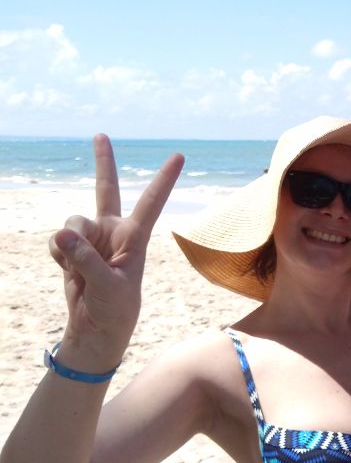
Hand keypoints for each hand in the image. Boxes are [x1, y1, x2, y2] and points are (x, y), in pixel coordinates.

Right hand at [49, 134, 182, 364]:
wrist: (96, 328)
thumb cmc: (115, 308)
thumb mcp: (107, 286)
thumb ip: (86, 259)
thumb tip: (64, 235)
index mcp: (135, 236)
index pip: (152, 202)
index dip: (164, 179)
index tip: (180, 156)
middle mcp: (114, 230)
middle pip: (106, 188)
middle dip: (103, 161)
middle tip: (101, 135)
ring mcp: (92, 237)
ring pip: (71, 223)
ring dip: (68, 245)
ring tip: (80, 269)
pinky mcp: (73, 248)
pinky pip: (58, 241)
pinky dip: (58, 255)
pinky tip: (69, 270)